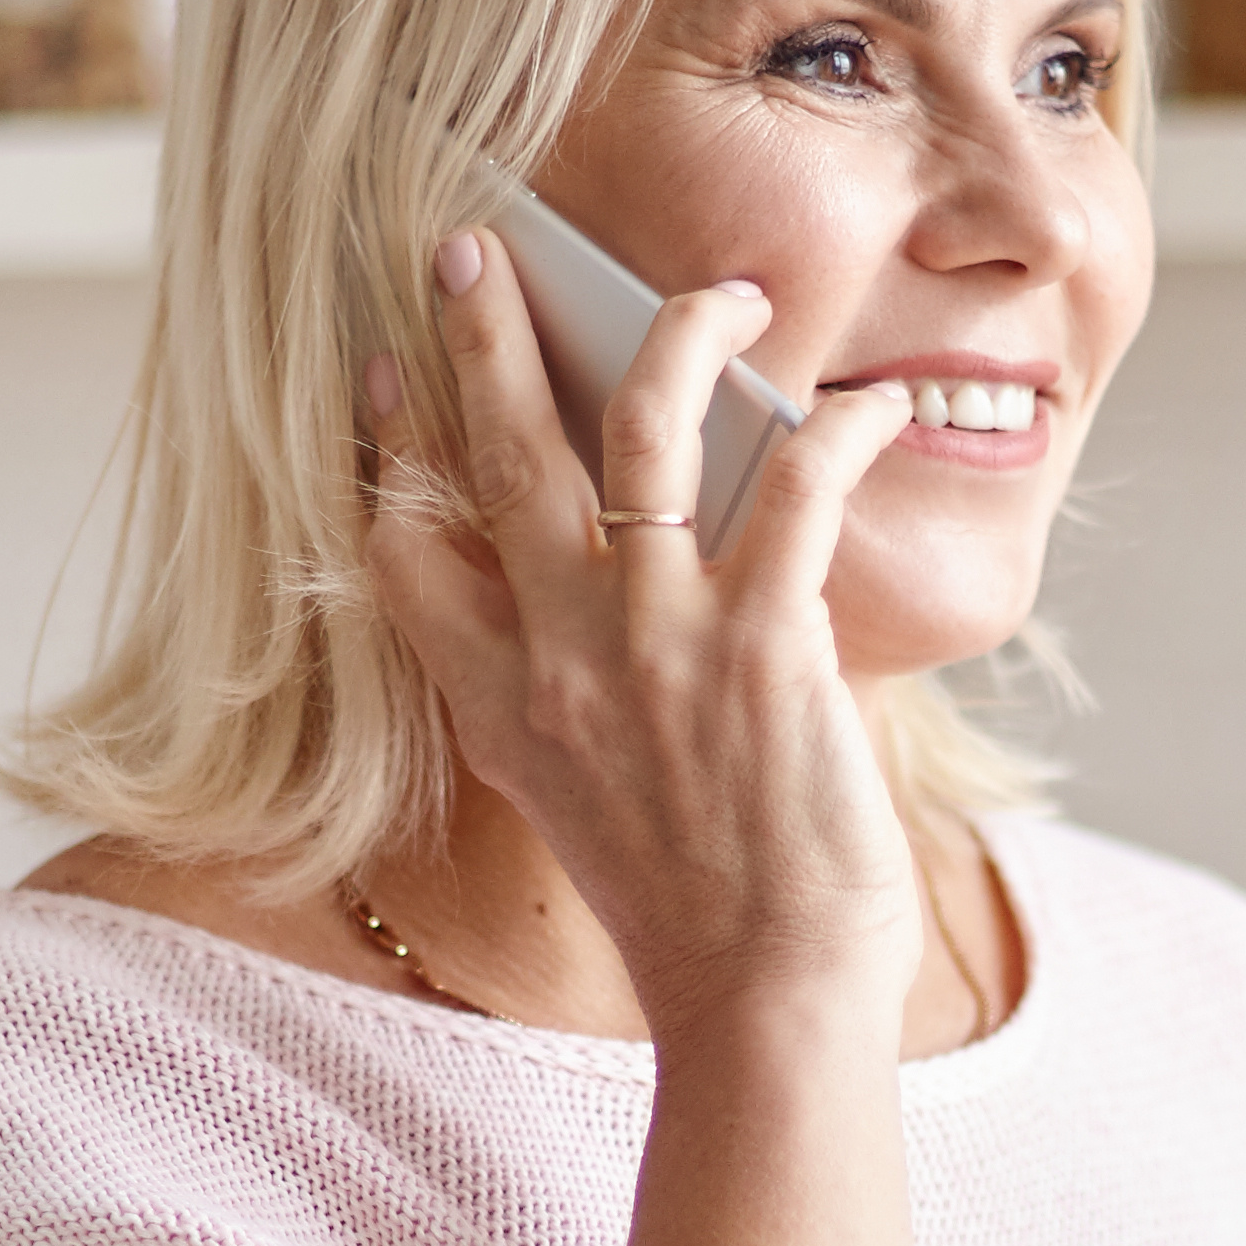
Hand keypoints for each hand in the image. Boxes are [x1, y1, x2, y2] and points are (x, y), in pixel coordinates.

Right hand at [362, 227, 922, 1041]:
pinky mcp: (761, 645)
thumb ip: (558, 692)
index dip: (384, 453)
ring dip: (672, 337)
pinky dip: (836, 430)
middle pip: (502, 457)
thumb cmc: (691, 910)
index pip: (403, 552)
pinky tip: (866, 405)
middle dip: (483, 336)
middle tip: (471, 245)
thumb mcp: (571, 801)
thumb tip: (598, 585)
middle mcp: (558, 659)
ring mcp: (654, 644)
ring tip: (714, 286)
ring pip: (640, 435)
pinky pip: (794, 488)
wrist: (762, 1000)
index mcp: (500, 704)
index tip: (378, 375)